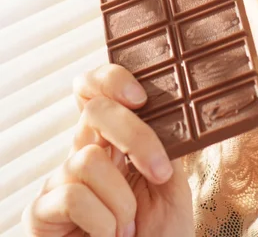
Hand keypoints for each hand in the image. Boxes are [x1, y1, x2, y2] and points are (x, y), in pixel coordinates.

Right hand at [22, 64, 194, 236]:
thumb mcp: (172, 186)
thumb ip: (166, 146)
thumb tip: (171, 110)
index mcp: (112, 142)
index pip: (95, 91)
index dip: (110, 79)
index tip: (141, 98)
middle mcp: (82, 154)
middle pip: (94, 110)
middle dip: (134, 136)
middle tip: (159, 172)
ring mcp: (59, 183)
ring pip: (88, 159)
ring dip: (122, 201)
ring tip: (127, 227)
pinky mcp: (40, 215)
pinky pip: (72, 196)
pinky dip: (103, 222)